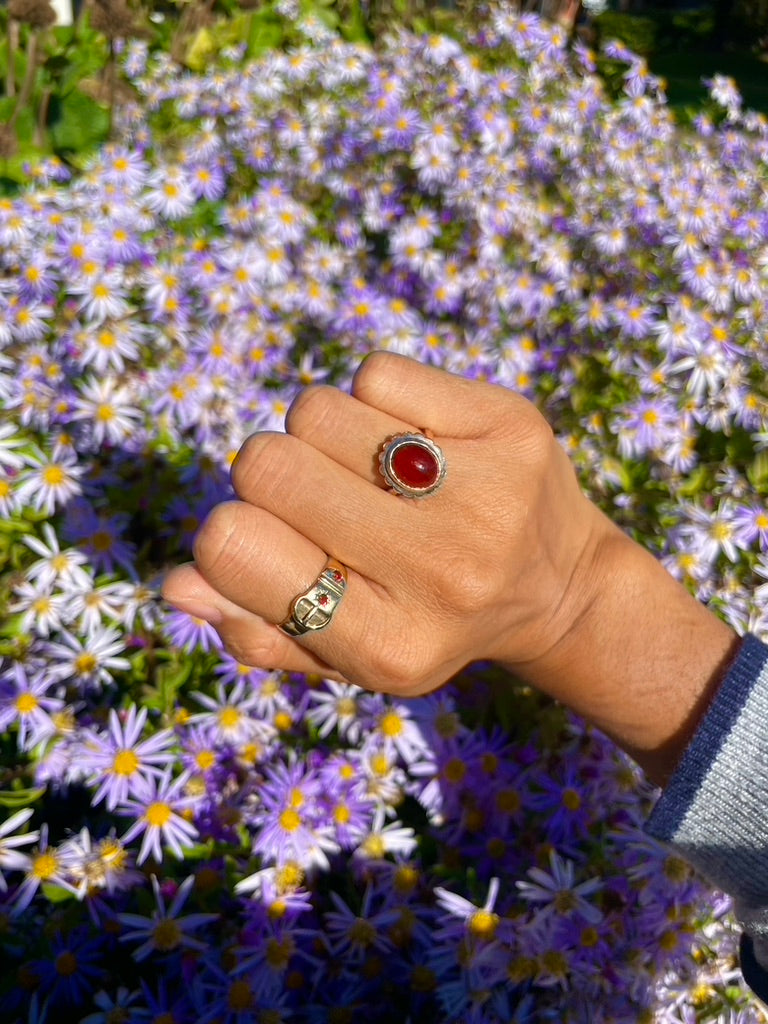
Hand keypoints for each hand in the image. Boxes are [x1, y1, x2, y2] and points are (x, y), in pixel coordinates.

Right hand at [162, 351, 737, 782]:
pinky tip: (411, 443)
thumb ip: (259, 630)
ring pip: (315, 410)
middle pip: (267, 463)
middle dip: (271, 475)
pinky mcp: (512, 426)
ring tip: (370, 474)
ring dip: (322, 436)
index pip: (235, 547)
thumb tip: (176, 583)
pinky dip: (373, 401)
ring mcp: (487, 495)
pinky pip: (375, 374)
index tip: (266, 539)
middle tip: (322, 501)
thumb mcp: (348, 655)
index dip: (229, 533)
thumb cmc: (430, 618)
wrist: (559, 584)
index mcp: (388, 646)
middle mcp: (443, 574)